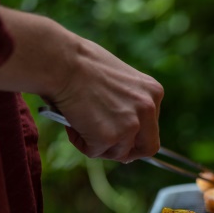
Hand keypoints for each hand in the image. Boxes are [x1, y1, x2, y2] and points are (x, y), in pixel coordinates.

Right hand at [51, 38, 163, 162]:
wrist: (60, 59)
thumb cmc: (80, 62)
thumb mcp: (118, 80)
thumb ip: (126, 102)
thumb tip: (119, 130)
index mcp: (153, 92)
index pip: (152, 126)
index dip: (135, 134)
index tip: (120, 135)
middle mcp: (148, 109)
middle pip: (149, 147)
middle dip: (127, 151)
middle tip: (106, 146)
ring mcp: (131, 124)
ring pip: (119, 153)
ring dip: (99, 145)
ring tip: (78, 124)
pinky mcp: (109, 136)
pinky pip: (95, 152)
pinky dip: (81, 142)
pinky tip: (71, 122)